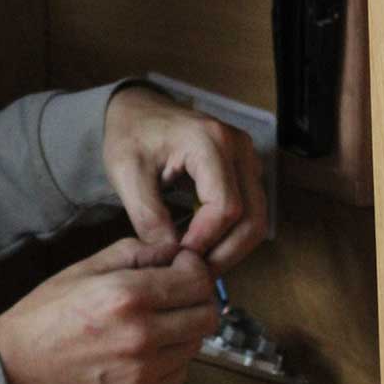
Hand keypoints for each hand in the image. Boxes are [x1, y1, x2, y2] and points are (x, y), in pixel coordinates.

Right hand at [0, 238, 217, 383]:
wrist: (13, 374)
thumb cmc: (41, 318)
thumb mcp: (81, 269)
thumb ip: (133, 253)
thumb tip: (171, 250)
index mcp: (125, 296)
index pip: (196, 279)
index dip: (194, 267)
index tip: (182, 266)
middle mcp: (141, 336)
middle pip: (207, 314)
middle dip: (197, 298)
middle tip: (175, 294)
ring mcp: (144, 373)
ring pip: (196, 345)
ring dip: (182, 329)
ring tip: (152, 323)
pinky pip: (179, 373)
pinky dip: (170, 358)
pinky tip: (143, 350)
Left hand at [102, 84, 265, 273]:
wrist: (136, 109)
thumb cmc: (130, 134)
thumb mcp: (126, 173)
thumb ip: (147, 215)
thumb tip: (170, 256)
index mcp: (209, 141)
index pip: (226, 206)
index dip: (206, 240)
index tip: (180, 260)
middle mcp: (238, 146)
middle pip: (252, 217)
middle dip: (225, 252)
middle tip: (194, 274)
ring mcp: (246, 156)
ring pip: (257, 217)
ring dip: (231, 247)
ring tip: (198, 264)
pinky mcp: (244, 167)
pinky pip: (250, 209)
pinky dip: (231, 233)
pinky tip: (203, 245)